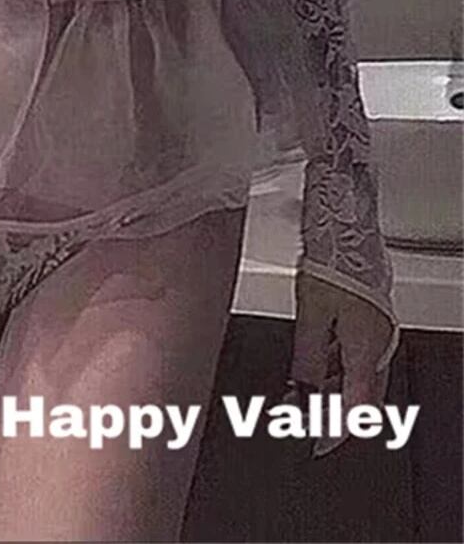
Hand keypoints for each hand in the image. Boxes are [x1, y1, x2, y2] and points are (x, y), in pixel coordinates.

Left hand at [286, 271, 393, 457]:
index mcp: (366, 352)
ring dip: (332, 389)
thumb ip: (305, 360)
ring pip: (359, 379)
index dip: (333, 432)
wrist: (346, 233)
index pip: (356, 410)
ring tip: (299, 391)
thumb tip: (298, 394)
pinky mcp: (374, 324)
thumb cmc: (331, 266)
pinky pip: (360, 359)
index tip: (314, 444)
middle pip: (360, 398)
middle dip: (330, 411)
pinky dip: (338, 370)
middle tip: (300, 413)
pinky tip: (315, 368)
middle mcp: (380, 348)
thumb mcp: (310, 317)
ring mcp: (379, 336)